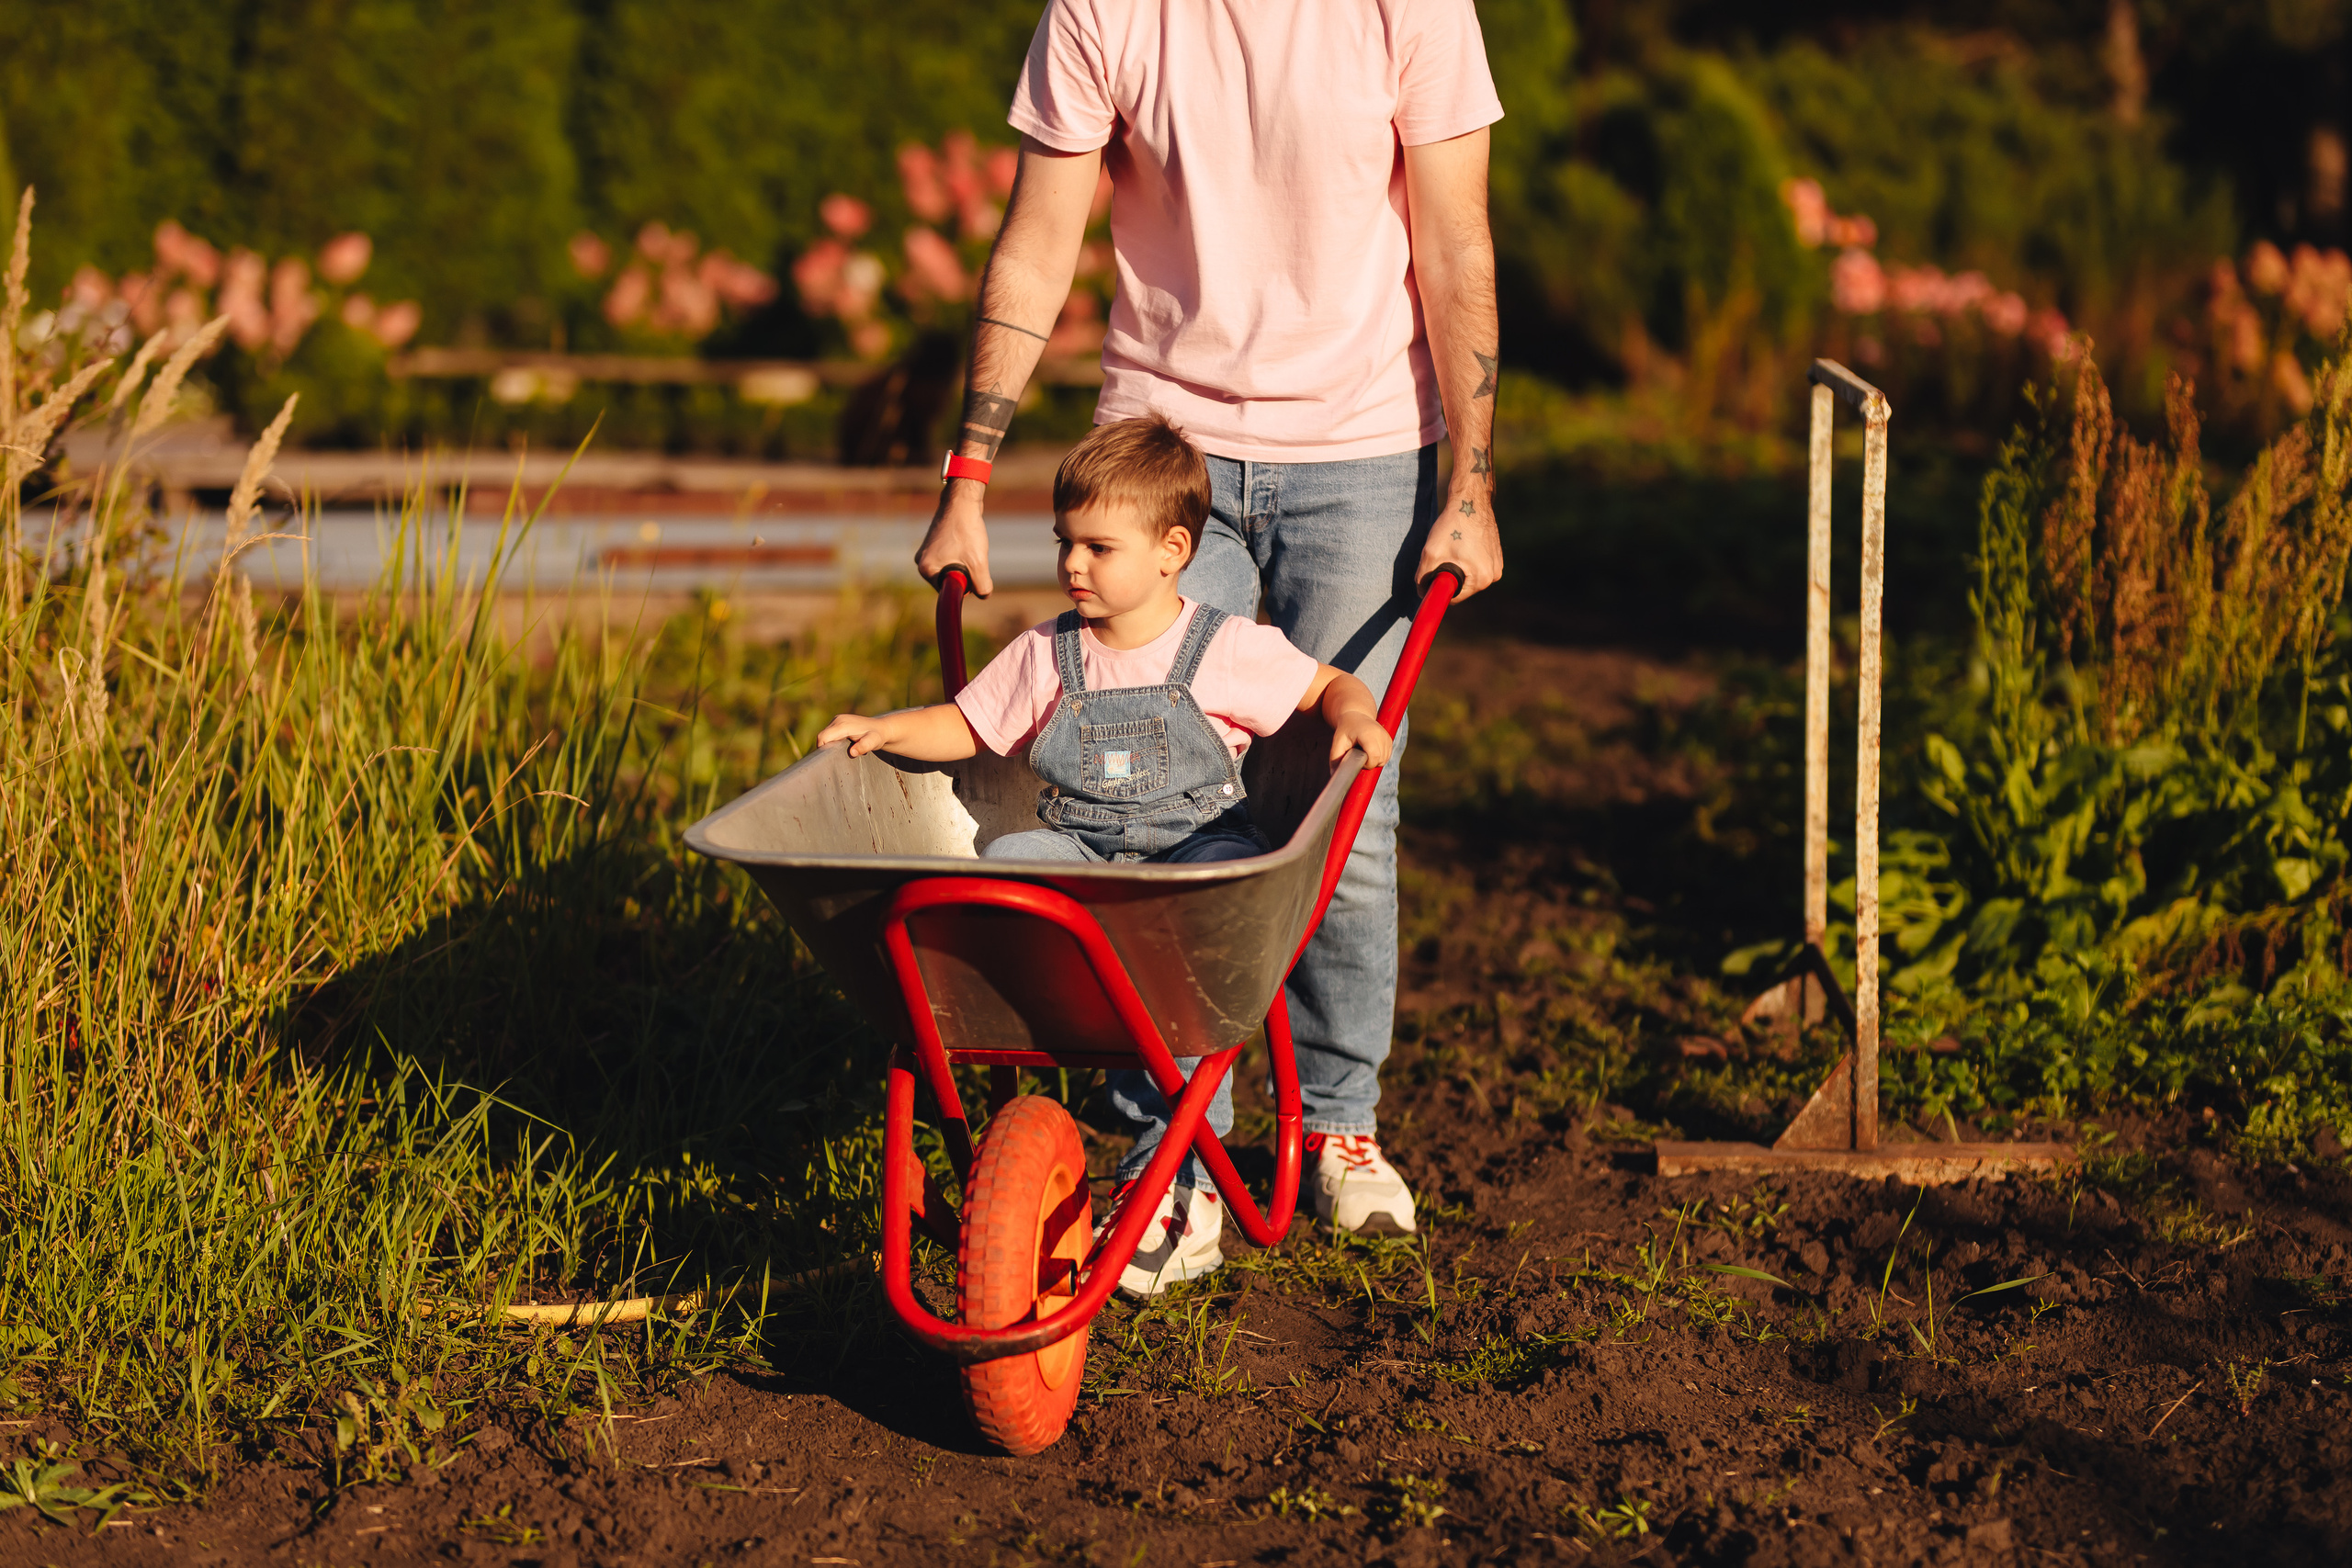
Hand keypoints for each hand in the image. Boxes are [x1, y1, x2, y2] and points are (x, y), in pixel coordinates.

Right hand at [817, 712, 896, 756]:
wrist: (882, 729)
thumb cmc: (877, 737)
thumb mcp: (873, 743)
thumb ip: (864, 746)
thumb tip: (852, 752)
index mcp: (842, 725)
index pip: (823, 738)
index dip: (823, 749)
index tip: (831, 758)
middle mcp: (838, 720)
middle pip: (822, 737)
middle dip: (828, 748)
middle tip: (840, 756)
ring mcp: (837, 720)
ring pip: (826, 736)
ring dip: (832, 745)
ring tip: (847, 749)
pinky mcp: (838, 722)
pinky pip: (830, 734)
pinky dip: (835, 741)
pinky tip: (847, 744)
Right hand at [915, 480, 992, 596]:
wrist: (961, 501)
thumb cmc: (967, 530)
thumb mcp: (978, 562)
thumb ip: (982, 585)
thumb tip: (983, 594)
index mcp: (926, 569)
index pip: (949, 592)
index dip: (965, 585)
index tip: (971, 567)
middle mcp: (921, 563)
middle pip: (949, 581)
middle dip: (965, 573)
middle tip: (972, 555)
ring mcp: (925, 553)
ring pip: (951, 569)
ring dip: (964, 563)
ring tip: (968, 545)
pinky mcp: (933, 545)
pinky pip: (950, 559)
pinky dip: (961, 554)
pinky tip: (965, 540)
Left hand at [1329, 710, 1392, 768]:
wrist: (1355, 715)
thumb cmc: (1346, 729)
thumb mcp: (1337, 742)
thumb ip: (1335, 758)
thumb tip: (1334, 773)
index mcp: (1368, 734)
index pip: (1374, 756)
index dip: (1367, 764)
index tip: (1358, 759)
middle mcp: (1380, 734)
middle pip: (1380, 760)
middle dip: (1369, 764)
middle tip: (1359, 756)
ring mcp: (1386, 737)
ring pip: (1384, 760)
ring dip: (1374, 761)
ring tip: (1364, 752)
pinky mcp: (1389, 740)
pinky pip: (1387, 756)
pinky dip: (1379, 758)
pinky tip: (1370, 751)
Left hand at [1416, 483, 1502, 597]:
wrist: (1471, 501)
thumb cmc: (1452, 525)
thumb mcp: (1431, 553)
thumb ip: (1423, 578)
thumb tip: (1422, 593)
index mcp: (1482, 579)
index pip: (1454, 598)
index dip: (1440, 587)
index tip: (1433, 574)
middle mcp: (1494, 576)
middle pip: (1463, 588)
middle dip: (1449, 576)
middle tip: (1443, 555)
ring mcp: (1497, 565)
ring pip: (1469, 577)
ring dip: (1458, 567)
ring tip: (1454, 547)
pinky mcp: (1497, 556)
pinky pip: (1476, 566)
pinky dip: (1466, 559)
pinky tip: (1463, 543)